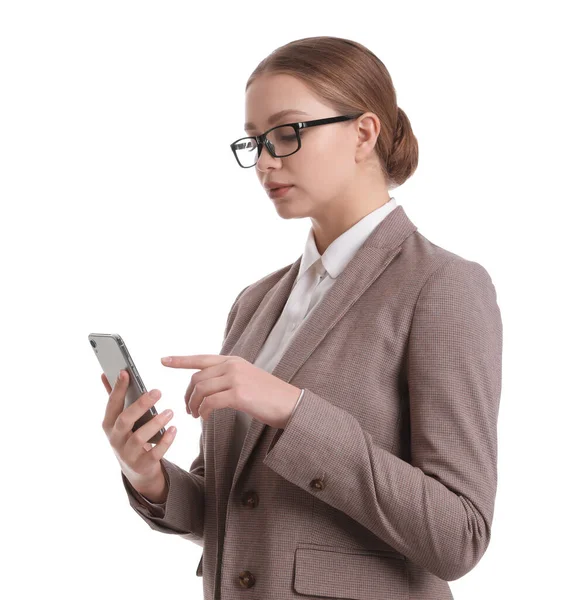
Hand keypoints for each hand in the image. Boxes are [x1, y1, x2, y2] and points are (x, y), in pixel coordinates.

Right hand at [101, 370, 176, 485]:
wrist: (136, 469)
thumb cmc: (129, 435)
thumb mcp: (119, 419)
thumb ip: (114, 398)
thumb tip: (104, 374)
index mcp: (109, 424)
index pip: (112, 404)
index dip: (117, 389)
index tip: (125, 372)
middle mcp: (116, 439)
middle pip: (125, 420)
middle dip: (141, 405)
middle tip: (158, 391)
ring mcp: (128, 453)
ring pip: (139, 438)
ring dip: (155, 423)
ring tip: (170, 411)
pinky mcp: (143, 464)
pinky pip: (155, 453)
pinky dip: (165, 441)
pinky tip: (174, 429)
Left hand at [161, 354, 301, 428]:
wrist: (291, 404)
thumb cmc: (269, 396)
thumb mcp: (247, 379)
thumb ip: (228, 377)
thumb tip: (207, 386)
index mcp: (233, 361)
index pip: (201, 358)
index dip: (180, 360)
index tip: (163, 360)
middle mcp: (233, 366)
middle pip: (197, 378)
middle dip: (188, 395)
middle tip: (188, 409)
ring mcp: (236, 379)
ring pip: (201, 390)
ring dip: (194, 405)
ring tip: (196, 416)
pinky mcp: (239, 394)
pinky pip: (210, 402)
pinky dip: (204, 411)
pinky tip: (205, 418)